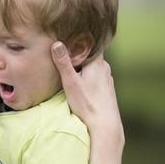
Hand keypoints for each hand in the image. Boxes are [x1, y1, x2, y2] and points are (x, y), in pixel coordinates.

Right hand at [51, 41, 123, 163]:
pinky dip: (87, 76)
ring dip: (82, 66)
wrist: (104, 125)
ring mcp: (107, 79)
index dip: (78, 41)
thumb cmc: (87, 104)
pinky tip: (80, 83)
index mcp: (97, 62)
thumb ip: (63, 62)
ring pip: (92, 67)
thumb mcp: (70, 82)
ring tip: (70, 68)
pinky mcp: (107, 89)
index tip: (68, 38)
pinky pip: (95, 77)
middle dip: (78, 54)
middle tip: (64, 53)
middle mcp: (105, 68)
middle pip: (89, 55)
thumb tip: (57, 43)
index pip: (89, 44)